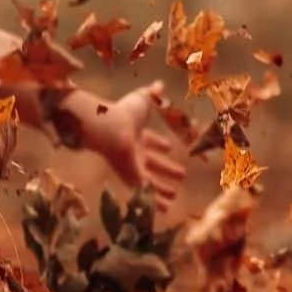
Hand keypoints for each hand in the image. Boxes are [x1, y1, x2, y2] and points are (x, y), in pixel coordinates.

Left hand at [77, 80, 186, 208]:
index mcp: (137, 134)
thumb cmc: (125, 112)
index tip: (169, 147)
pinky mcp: (132, 177)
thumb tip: (160, 83)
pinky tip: (166, 209)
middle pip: (153, 163)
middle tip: (182, 174)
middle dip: (166, 168)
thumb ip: (152, 94)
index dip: (159, 144)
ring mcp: (133, 166)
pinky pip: (146, 191)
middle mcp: (135, 151)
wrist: (110, 127)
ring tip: (175, 196)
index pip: (150, 141)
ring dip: (162, 189)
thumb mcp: (143, 100)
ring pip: (150, 180)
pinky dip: (155, 200)